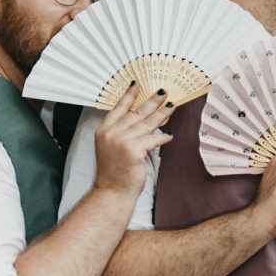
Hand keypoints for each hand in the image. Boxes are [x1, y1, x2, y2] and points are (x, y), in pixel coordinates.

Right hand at [94, 82, 174, 197]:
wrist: (112, 192)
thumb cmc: (114, 171)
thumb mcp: (111, 147)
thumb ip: (121, 131)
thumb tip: (141, 118)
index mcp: (104, 130)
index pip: (119, 107)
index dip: (129, 94)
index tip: (137, 83)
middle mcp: (111, 133)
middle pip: (136, 112)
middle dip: (152, 101)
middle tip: (163, 92)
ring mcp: (122, 141)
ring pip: (147, 123)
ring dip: (162, 114)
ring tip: (172, 106)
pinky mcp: (134, 150)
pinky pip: (153, 139)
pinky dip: (163, 138)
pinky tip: (170, 135)